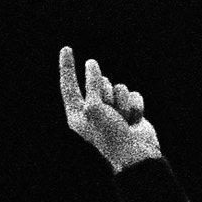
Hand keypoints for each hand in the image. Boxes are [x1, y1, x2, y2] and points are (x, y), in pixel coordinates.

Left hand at [59, 46, 162, 169]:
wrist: (135, 153)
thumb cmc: (109, 134)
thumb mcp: (94, 107)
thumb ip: (92, 84)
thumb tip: (91, 63)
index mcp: (76, 113)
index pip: (68, 85)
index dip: (67, 67)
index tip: (66, 48)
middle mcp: (92, 110)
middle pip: (101, 83)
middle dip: (108, 95)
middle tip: (111, 115)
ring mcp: (111, 109)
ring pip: (119, 87)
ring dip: (123, 102)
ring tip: (123, 119)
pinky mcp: (128, 109)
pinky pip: (134, 94)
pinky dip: (136, 105)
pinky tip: (134, 120)